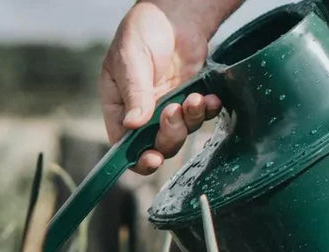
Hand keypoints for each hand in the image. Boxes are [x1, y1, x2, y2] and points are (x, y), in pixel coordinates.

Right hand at [99, 1, 225, 174]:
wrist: (174, 15)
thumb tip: (132, 124)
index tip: (151, 157)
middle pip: (156, 145)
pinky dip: (207, 111)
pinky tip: (210, 98)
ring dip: (190, 121)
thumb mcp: (130, 60)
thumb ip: (134, 92)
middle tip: (174, 111)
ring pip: (181, 134)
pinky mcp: (190, 98)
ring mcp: (168, 108)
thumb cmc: (142, 32)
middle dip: (169, 135)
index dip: (136, 159)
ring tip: (193, 98)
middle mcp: (142, 114)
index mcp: (119, 107)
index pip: (123, 145)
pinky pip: (200, 117)